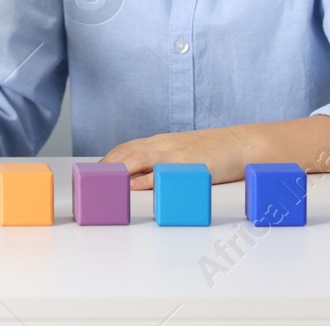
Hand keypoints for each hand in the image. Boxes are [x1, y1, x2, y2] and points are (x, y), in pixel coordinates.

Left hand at [101, 126, 247, 188]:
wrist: (242, 144)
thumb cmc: (213, 151)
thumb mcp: (182, 153)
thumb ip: (162, 162)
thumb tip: (141, 179)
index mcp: (160, 143)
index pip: (125, 149)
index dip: (107, 161)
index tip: (90, 174)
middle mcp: (163, 145)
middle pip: (125, 153)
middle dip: (104, 167)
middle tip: (87, 182)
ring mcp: (175, 154)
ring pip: (137, 159)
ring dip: (116, 171)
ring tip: (100, 184)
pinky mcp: (187, 164)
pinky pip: (160, 172)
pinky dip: (143, 180)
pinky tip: (131, 187)